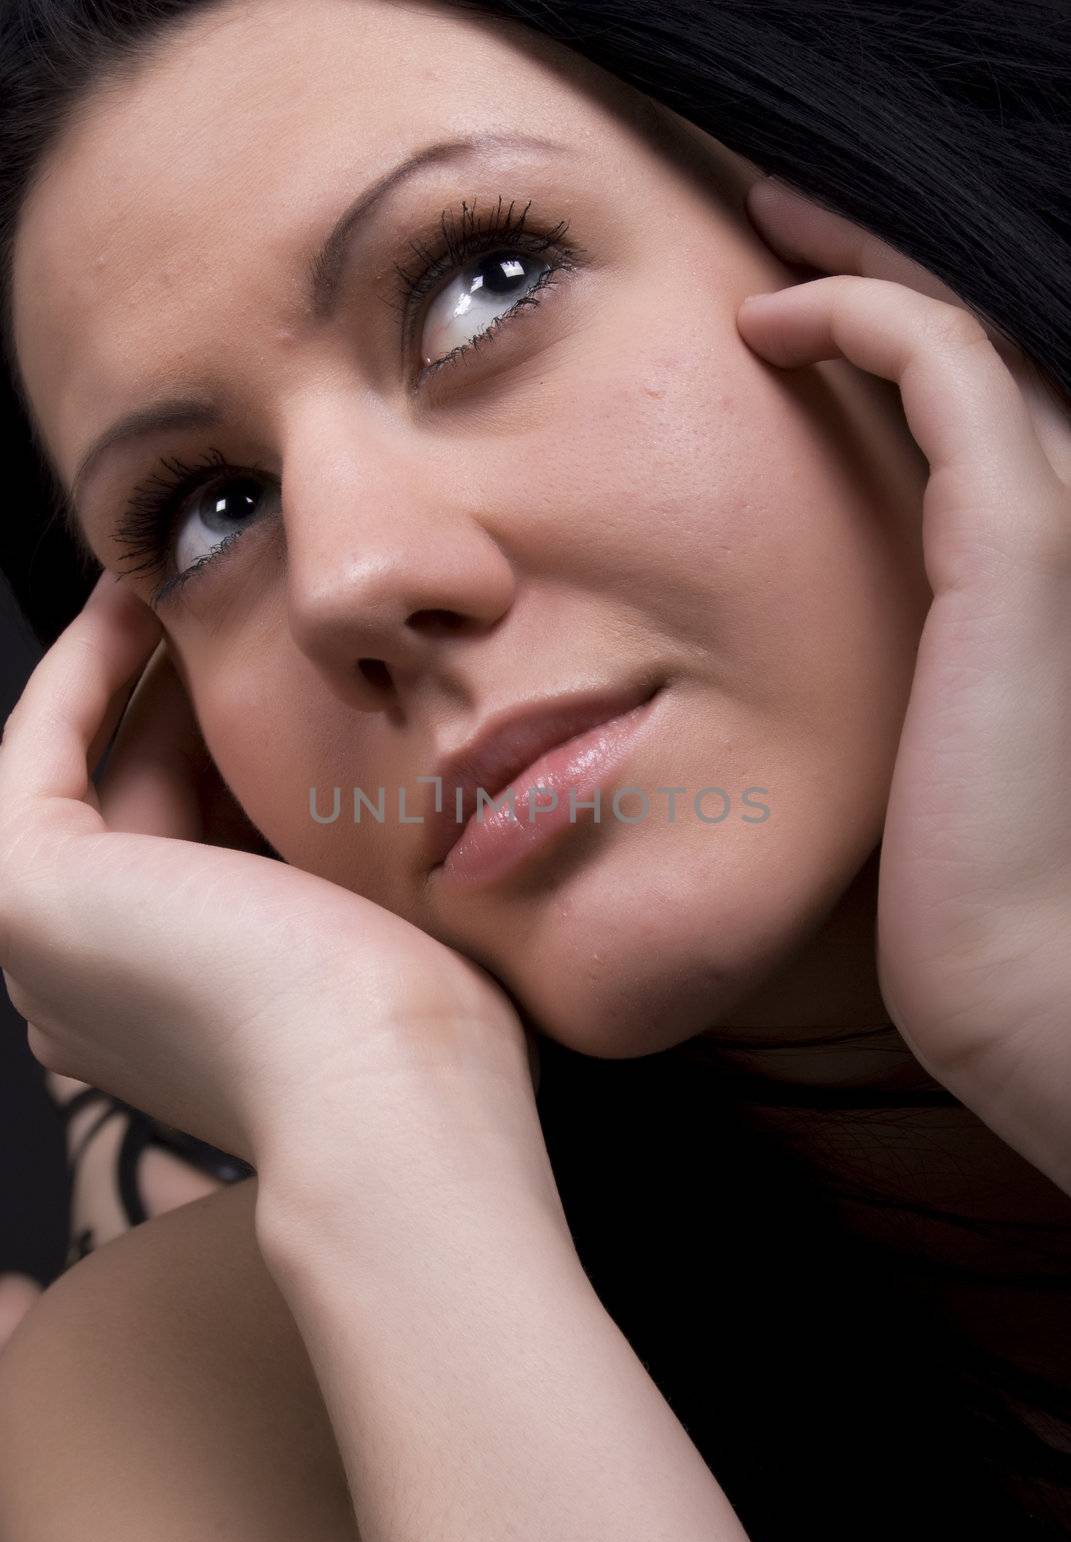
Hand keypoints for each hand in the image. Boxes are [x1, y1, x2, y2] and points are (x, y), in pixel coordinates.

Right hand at [0, 575, 536, 1172]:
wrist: (390, 1091)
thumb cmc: (424, 1031)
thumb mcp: (387, 926)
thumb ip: (352, 863)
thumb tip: (377, 778)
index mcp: (185, 1013)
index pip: (207, 848)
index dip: (237, 749)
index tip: (286, 668)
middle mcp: (100, 988)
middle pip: (150, 800)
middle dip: (191, 696)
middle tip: (243, 604)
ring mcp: (50, 945)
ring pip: (93, 771)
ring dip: (138, 668)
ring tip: (198, 579)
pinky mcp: (26, 891)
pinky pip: (43, 748)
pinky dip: (85, 666)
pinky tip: (136, 598)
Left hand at [737, 177, 1070, 1195]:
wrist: (1009, 970)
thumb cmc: (943, 885)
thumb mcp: (887, 745)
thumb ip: (856, 669)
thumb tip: (726, 665)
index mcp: (1019, 574)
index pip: (959, 407)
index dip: (877, 334)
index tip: (774, 308)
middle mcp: (1054, 526)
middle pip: (964, 345)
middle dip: (872, 264)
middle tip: (775, 217)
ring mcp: (1048, 526)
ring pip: (955, 333)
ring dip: (859, 261)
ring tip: (768, 223)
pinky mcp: (1014, 544)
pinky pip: (940, 372)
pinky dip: (864, 319)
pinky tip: (770, 321)